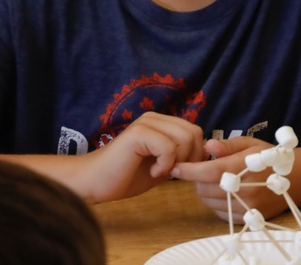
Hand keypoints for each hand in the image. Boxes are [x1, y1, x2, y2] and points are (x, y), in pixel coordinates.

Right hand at [81, 112, 205, 203]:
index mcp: (162, 122)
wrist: (94, 183)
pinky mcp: (139, 132)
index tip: (180, 171)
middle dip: (190, 158)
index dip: (196, 154)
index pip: (195, 131)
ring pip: (185, 139)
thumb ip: (181, 156)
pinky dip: (166, 165)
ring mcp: (146, 122)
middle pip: (194, 133)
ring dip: (177, 162)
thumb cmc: (127, 177)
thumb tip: (206, 153)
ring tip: (160, 172)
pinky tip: (153, 172)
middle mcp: (155, 117)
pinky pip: (169, 147)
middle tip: (172, 173)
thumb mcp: (163, 165)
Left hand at [173, 137, 288, 220]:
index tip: (176, 167)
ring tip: (217, 180)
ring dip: (205, 191)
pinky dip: (216, 203)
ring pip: (209, 202)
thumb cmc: (271, 158)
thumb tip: (208, 146)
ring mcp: (246, 207)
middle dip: (198, 179)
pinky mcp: (246, 218)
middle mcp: (245, 190)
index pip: (208, 172)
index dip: (189, 170)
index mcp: (244, 168)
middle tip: (204, 169)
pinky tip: (226, 192)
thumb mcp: (252, 144)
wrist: (297, 180)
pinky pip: (219, 213)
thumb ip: (228, 145)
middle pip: (204, 188)